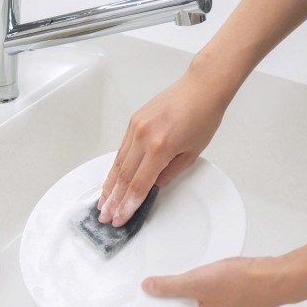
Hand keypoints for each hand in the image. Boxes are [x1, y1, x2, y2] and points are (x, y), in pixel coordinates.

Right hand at [98, 68, 227, 226]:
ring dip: (110, 186)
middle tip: (106, 217)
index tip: (121, 218)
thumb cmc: (203, 116)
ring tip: (103, 202)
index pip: (139, 185)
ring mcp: (135, 128)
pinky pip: (121, 150)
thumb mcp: (192, 152)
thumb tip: (153, 184)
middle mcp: (143, 137)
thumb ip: (170, 172)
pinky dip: (115, 167)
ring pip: (118, 164)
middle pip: (123, 177)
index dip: (128, 205)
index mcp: (160, 148)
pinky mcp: (133, 122)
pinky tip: (111, 180)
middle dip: (113, 200)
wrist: (201, 88)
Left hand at [142, 257, 284, 306]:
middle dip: (180, 288)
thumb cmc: (243, 285)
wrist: (275, 277)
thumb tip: (149, 288)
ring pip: (196, 298)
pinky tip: (214, 272)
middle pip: (181, 306)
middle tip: (186, 274)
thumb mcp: (196, 282)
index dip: (160, 297)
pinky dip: (208, 282)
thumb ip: (169, 286)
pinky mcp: (232, 304)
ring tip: (205, 272)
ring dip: (195, 283)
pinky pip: (210, 293)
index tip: (155, 284)